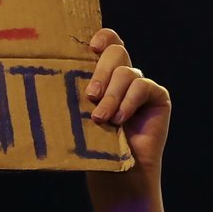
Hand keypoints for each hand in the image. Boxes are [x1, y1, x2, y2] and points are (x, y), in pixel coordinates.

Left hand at [84, 28, 170, 181]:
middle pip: (116, 52)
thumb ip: (76, 92)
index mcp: (101, 74)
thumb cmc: (91, 146)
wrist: (116, 174)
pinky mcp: (158, 96)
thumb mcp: (78, 114)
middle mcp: (122, 76)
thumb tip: (54, 74)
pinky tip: (120, 119)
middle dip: (101, 72)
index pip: (105, 43)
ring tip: (101, 118)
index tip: (91, 47)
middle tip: (90, 95)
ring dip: (112, 96)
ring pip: (126, 72)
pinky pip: (143, 87)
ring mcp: (141, 85)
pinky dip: (129, 101)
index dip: (102, 37)